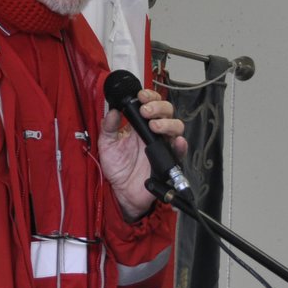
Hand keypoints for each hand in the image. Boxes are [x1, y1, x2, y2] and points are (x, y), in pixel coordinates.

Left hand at [98, 87, 186, 218]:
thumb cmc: (117, 167)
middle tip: (145, 111)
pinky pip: (180, 151)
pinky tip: (175, 141)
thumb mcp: (107, 144)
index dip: (149, 96)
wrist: (122, 191)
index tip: (141, 96)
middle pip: (167, 111)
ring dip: (167, 123)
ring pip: (176, 127)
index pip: (151, 103)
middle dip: (158, 107)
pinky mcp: (168, 160)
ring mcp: (162, 145)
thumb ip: (108, 127)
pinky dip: (180, 145)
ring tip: (154, 127)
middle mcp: (154, 132)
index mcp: (139, 125)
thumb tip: (112, 111)